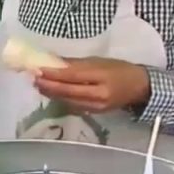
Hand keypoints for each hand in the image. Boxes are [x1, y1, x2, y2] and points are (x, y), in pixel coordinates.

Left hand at [34, 57, 149, 111]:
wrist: (140, 88)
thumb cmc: (120, 69)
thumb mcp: (99, 61)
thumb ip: (76, 63)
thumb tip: (52, 62)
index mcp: (102, 77)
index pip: (73, 76)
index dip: (53, 73)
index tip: (38, 69)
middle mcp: (99, 95)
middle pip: (68, 91)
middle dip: (48, 85)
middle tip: (33, 78)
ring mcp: (96, 106)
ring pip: (68, 100)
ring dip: (51, 93)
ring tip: (38, 85)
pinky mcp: (95, 112)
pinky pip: (73, 106)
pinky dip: (60, 99)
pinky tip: (51, 93)